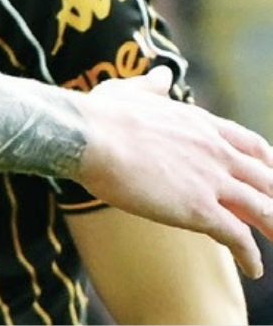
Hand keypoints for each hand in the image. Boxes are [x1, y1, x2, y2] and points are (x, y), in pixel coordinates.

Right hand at [76, 68, 272, 278]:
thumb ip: (150, 85)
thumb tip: (161, 73)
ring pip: (262, 209)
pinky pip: (237, 237)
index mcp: (201, 124)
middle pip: (264, 179)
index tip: (269, 174)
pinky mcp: (199, 209)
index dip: (266, 163)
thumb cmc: (100, 114)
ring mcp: (211, 181)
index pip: (250, 144)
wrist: (87, 136)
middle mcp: (216, 151)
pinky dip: (250, 255)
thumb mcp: (130, 91)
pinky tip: (254, 269)